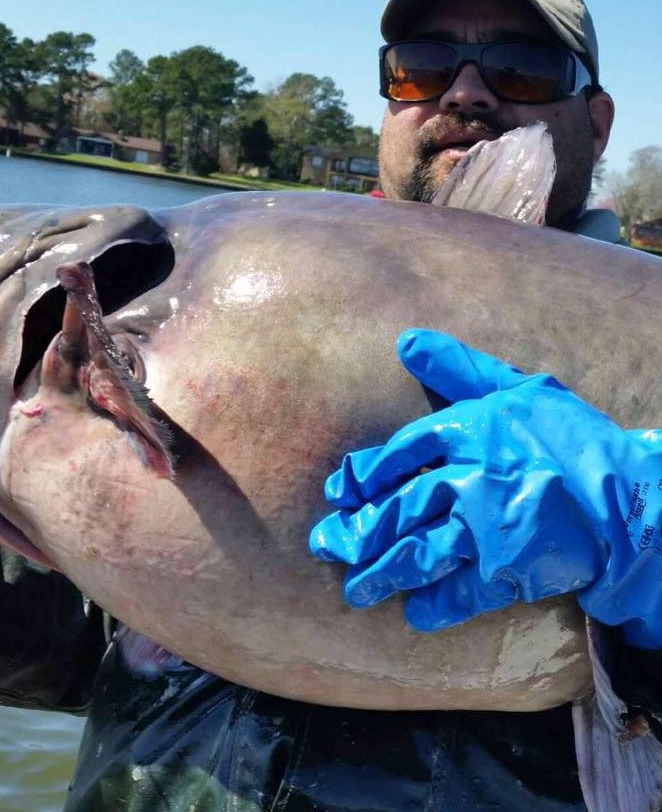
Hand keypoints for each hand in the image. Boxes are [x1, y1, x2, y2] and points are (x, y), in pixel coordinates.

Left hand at [309, 329, 661, 648]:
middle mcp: (465, 480)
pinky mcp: (508, 569)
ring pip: (416, 553)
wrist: (633, 494)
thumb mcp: (516, 387)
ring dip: (381, 573)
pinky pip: (462, 592)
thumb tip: (406, 340)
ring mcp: (484, 528)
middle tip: (325, 546)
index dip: (362, 475)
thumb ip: (458, 367)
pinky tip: (414, 615)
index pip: (396, 454)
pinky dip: (437, 606)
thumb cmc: (571, 435)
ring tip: (355, 591)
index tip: (338, 492)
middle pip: (396, 508)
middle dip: (356, 532)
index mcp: (464, 433)